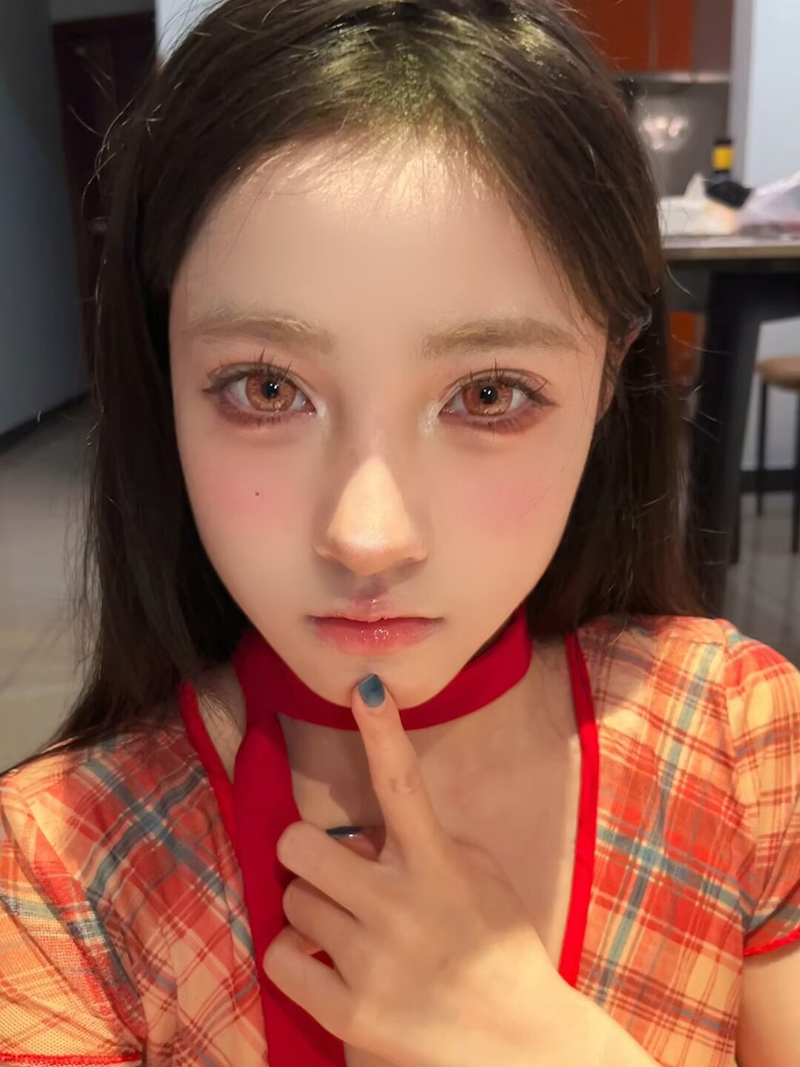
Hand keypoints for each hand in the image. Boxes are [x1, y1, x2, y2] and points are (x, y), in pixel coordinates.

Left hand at [263, 674, 590, 1066]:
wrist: (522, 1044)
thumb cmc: (501, 946)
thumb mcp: (479, 875)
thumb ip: (428, 843)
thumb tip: (364, 831)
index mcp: (438, 863)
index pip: (403, 782)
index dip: (382, 730)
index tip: (364, 688)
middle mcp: (400, 905)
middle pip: (302, 846)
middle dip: (309, 854)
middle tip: (334, 872)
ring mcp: (371, 960)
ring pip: (293, 901)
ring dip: (313, 906)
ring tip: (347, 928)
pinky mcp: (349, 1012)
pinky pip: (280, 958)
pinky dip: (295, 954)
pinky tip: (324, 960)